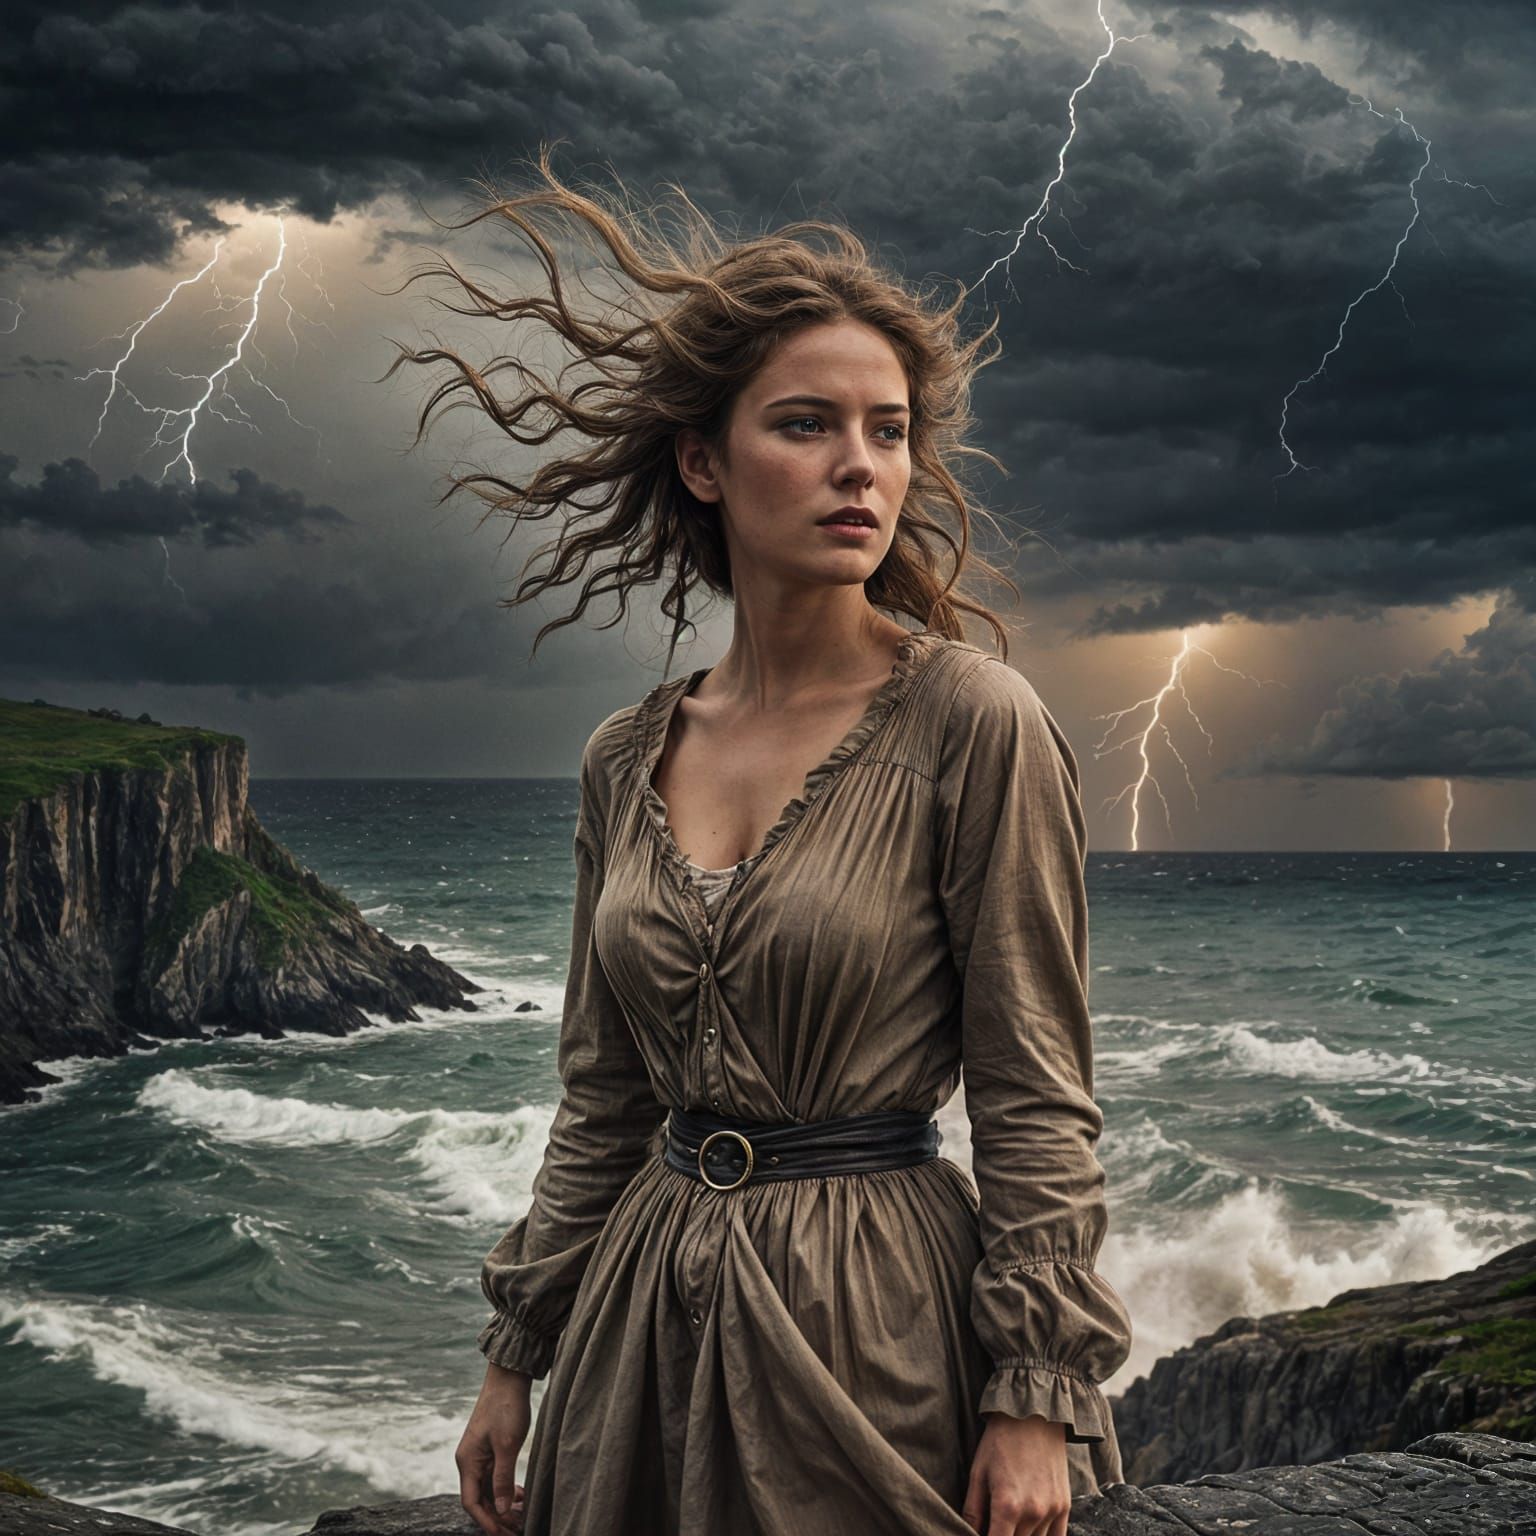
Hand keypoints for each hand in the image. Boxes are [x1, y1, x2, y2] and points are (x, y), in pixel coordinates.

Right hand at [457, 1362, 532, 1534]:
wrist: (509, 1377)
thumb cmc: (506, 1407)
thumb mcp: (507, 1445)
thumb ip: (503, 1479)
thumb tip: (501, 1511)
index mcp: (468, 1461)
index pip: (472, 1503)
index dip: (487, 1522)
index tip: (504, 1534)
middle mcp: (470, 1461)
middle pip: (480, 1499)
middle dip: (497, 1517)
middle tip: (519, 1528)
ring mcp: (480, 1455)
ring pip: (489, 1490)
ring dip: (503, 1505)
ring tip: (522, 1516)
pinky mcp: (490, 1449)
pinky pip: (495, 1478)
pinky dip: (506, 1490)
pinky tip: (520, 1496)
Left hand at [961, 1412, 1071, 1535]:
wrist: (1033, 1413)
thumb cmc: (1000, 1441)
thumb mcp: (978, 1473)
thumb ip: (973, 1512)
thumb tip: (970, 1534)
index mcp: (1007, 1505)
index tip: (983, 1535)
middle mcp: (1033, 1512)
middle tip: (995, 1524)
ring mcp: (1052, 1511)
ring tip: (1010, 1523)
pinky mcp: (1064, 1506)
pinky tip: (1029, 1530)